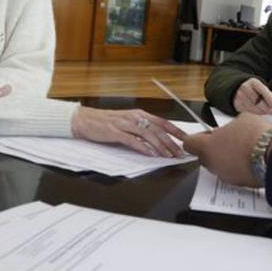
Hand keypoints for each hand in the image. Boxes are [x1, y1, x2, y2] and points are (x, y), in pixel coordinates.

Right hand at [72, 107, 187, 157]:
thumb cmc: (107, 122)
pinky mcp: (115, 132)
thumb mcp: (128, 122)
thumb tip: (159, 139)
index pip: (163, 122)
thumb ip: (142, 128)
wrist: (85, 120)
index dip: (176, 131)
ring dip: (160, 146)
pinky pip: (132, 140)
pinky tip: (150, 153)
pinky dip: (143, 147)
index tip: (186, 139)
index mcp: (140, 114)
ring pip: (148, 135)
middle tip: (180, 153)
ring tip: (168, 156)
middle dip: (171, 142)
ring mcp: (125, 124)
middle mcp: (134, 117)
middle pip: (158, 130)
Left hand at [183, 113, 271, 186]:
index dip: (196, 137)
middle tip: (228, 139)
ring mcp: (226, 176)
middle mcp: (213, 164)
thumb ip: (230, 126)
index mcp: (207, 147)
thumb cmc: (256, 135)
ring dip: (227, 158)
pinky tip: (251, 158)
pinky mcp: (239, 184)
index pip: (189, 144)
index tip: (206, 135)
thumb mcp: (242, 119)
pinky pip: (234, 173)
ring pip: (220, 166)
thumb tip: (232, 129)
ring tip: (244, 149)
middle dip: (214, 148)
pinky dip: (239, 167)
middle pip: (205, 156)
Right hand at [232, 77, 271, 114]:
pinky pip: (249, 111)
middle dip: (266, 107)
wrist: (239, 89)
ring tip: (268, 112)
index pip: (262, 90)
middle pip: (257, 100)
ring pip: (253, 107)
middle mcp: (245, 88)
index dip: (269, 98)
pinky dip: (256, 113)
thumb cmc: (255, 90)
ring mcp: (240, 96)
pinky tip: (261, 112)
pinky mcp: (237, 104)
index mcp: (253, 82)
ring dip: (262, 111)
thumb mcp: (263, 89)